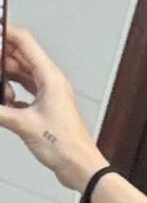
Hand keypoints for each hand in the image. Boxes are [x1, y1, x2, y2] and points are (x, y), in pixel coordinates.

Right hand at [0, 25, 104, 190]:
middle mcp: (52, 82)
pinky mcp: (48, 108)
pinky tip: (5, 104)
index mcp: (50, 78)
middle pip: (22, 57)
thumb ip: (0, 112)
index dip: (5, 34)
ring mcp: (51, 95)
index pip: (24, 42)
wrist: (82, 168)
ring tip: (0, 90)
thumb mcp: (24, 125)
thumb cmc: (66, 147)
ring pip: (23, 75)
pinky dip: (14, 95)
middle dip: (3, 59)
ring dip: (7, 79)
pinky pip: (27, 92)